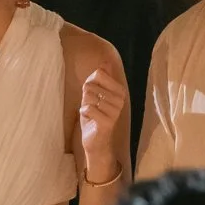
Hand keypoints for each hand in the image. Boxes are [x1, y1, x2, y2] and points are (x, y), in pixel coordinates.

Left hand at [79, 67, 124, 182]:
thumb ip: (101, 78)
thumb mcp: (96, 94)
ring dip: (85, 106)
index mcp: (119, 91)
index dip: (89, 83)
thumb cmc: (95, 116)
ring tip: (92, 114)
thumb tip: (105, 62)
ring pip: (88, 97)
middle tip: (92, 108)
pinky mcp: (108, 121)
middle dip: (85, 97)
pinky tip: (90, 120)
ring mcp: (115, 110)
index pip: (98, 74)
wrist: (96, 142)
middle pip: (90, 85)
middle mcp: (120, 99)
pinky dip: (84, 113)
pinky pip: (88, 108)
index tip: (93, 95)